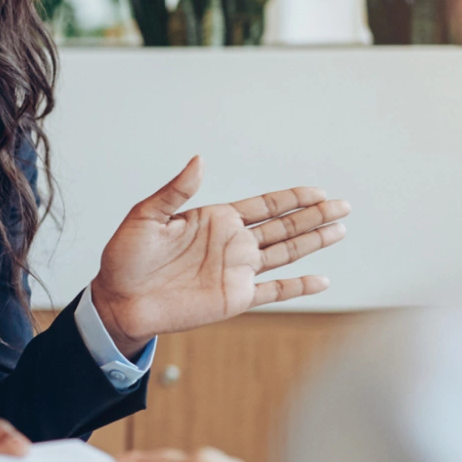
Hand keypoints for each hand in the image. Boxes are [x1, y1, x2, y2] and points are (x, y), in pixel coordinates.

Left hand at [90, 157, 349, 351]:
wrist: (118, 300)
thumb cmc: (125, 258)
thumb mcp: (145, 216)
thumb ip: (175, 191)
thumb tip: (199, 160)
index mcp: (214, 220)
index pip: (263, 205)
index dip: (291, 198)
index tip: (317, 190)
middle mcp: (231, 244)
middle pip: (283, 226)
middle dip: (314, 215)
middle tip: (343, 205)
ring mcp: (236, 271)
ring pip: (285, 254)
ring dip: (313, 242)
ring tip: (341, 229)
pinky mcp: (234, 299)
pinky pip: (274, 292)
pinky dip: (298, 287)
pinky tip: (321, 280)